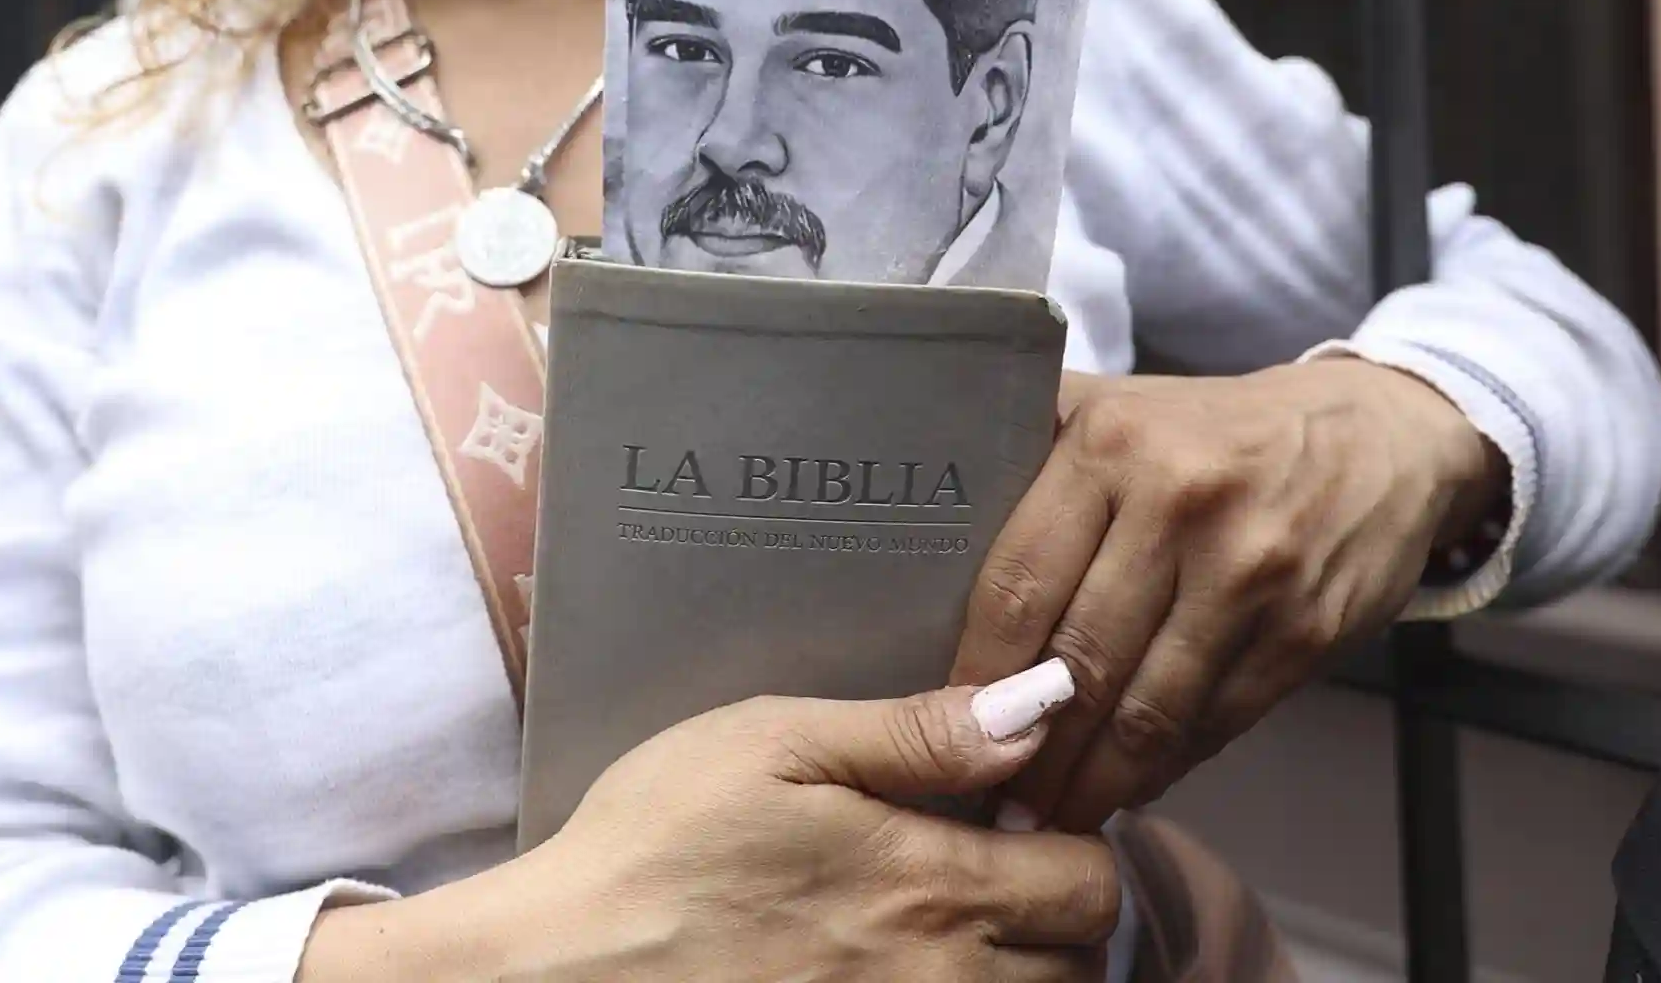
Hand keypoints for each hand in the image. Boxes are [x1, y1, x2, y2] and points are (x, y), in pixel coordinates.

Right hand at [299, 681, 1120, 981]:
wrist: (567, 964)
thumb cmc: (660, 839)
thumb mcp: (777, 742)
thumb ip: (917, 732)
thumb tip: (1039, 705)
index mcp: (931, 881)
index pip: (1093, 882)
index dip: (1077, 841)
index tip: (1023, 818)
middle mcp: (938, 975)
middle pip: (1083, 967)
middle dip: (1061, 917)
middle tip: (998, 876)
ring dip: (1022, 971)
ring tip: (957, 927)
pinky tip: (908, 968)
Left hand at [952, 360, 1505, 832]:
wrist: (1380, 438)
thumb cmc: (1218, 431)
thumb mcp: (1120, 407)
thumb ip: (1031, 451)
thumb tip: (929, 538)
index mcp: (1112, 442)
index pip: (1019, 581)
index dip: (978, 671)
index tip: (946, 723)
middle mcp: (1181, 502)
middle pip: (1079, 658)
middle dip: (1028, 749)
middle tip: (991, 802)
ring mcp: (1251, 571)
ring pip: (1147, 708)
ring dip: (1093, 781)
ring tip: (1050, 819)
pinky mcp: (1304, 630)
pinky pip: (1216, 721)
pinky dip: (1166, 766)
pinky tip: (1129, 786)